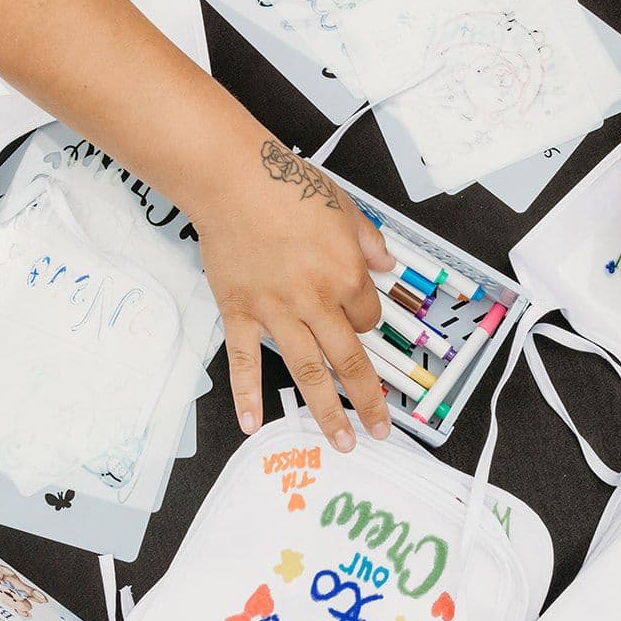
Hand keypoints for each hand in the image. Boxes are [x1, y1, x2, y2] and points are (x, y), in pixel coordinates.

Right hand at [197, 141, 396, 450]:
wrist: (233, 178)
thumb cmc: (287, 184)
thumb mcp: (345, 206)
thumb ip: (369, 241)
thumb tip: (386, 264)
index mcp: (347, 275)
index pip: (368, 318)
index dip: (367, 324)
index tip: (360, 326)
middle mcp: (317, 301)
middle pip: (349, 360)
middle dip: (369, 400)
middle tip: (379, 431)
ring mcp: (277, 311)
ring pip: (307, 371)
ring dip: (327, 411)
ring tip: (339, 442)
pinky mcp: (241, 312)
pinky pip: (246, 361)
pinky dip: (247, 395)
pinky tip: (253, 424)